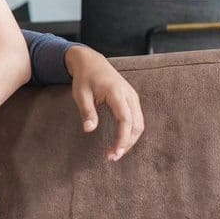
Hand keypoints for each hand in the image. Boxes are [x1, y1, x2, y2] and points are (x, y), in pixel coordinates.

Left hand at [65, 45, 144, 160]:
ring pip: (139, 123)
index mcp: (116, 92)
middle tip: (112, 157)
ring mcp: (132, 96)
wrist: (91, 61)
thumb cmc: (84, 77)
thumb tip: (89, 129)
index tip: (113, 153)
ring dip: (130, 140)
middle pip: (137, 124)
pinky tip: (121, 141)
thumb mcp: (80, 94)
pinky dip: (131, 132)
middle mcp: (129, 94)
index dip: (122, 139)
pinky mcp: (132, 99)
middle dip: (127, 143)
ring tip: (115, 152)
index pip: (125, 120)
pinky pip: (137, 119)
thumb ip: (86, 111)